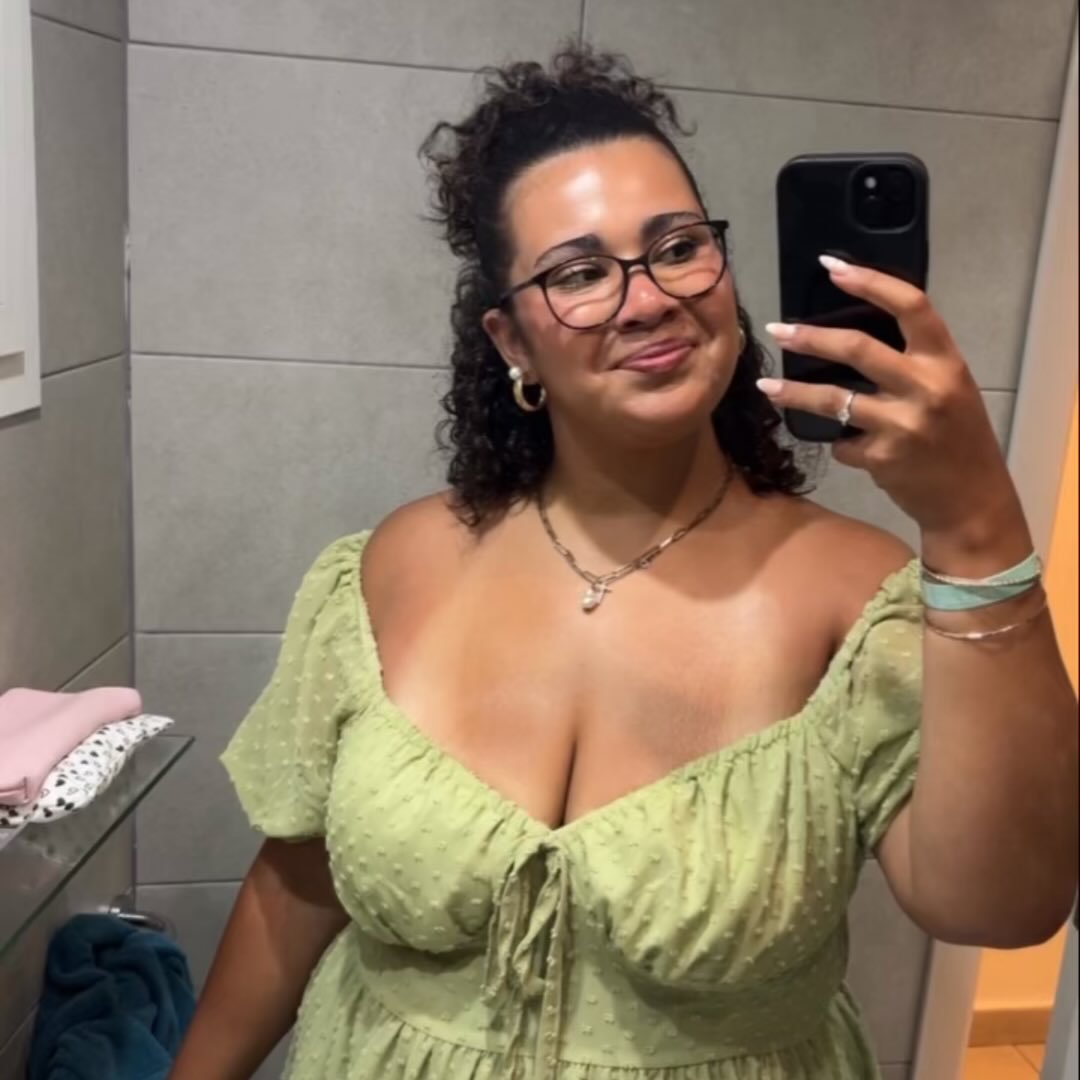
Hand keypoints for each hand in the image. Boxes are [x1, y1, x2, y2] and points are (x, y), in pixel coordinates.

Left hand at [757, 255, 1021, 540]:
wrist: (970, 499)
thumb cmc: (957, 436)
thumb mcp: (949, 388)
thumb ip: (912, 362)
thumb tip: (851, 334)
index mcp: (945, 361)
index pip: (911, 306)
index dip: (870, 281)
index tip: (832, 266)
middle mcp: (926, 387)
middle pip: (858, 348)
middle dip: (810, 337)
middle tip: (777, 330)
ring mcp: (902, 424)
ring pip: (833, 399)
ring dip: (792, 393)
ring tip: (764, 387)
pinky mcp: (881, 458)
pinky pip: (841, 442)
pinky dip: (838, 443)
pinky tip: (846, 447)